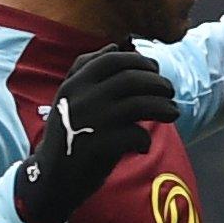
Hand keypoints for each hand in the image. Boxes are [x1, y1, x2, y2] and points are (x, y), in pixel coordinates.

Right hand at [13, 44, 179, 222]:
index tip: (155, 71)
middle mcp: (81, 98)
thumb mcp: (71, 97)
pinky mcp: (99, 146)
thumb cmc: (70, 133)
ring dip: (163, 107)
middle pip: (132, 79)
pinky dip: (145, 139)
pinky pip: (136, 135)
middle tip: (170, 92)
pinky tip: (143, 145)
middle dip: (158, 83)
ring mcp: (91, 121)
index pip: (113, 60)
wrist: (50, 177)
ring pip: (139, 105)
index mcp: (75, 83)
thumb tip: (114, 45)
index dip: (140, 62)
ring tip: (173, 113)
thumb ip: (88, 70)